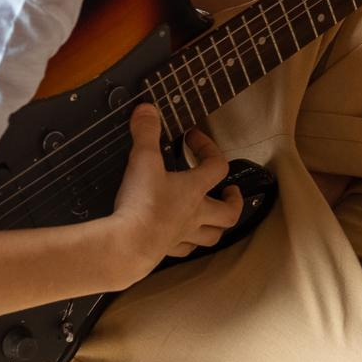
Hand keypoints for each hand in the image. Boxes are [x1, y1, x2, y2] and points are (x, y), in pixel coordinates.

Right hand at [107, 105, 246, 281]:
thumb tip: (147, 109)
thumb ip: (146, 133)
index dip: (209, 148)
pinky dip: (186, 244)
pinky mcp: (165, 252)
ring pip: (211, 235)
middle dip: (234, 201)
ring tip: (214, 219)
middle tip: (231, 191)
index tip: (193, 137)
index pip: (217, 166)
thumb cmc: (141, 204)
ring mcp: (182, 235)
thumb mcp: (142, 161)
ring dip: (216, 227)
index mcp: (194, 189)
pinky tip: (181, 239)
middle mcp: (194, 214)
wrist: (127, 246)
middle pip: (227, 212)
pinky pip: (183, 250)